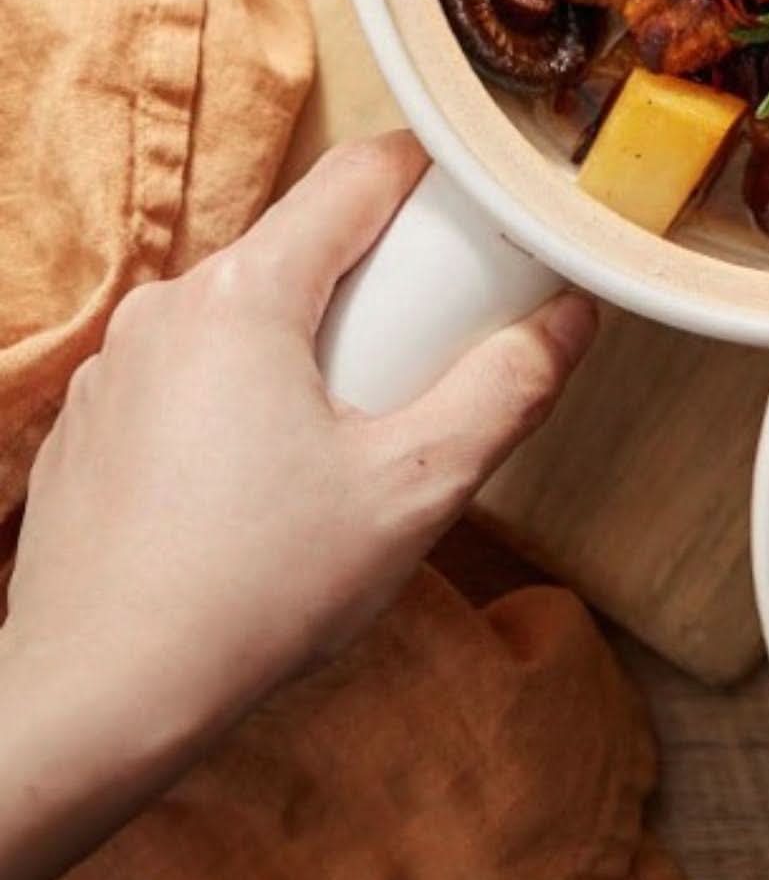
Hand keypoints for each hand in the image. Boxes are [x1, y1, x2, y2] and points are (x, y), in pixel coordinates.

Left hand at [0, 132, 596, 879]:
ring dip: (306, 350)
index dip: (436, 179)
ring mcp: (117, 367)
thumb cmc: (249, 598)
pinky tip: (263, 495)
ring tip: (346, 449)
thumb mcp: (414, 491)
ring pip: (243, 316)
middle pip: (302, 247)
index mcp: (246, 292)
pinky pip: (187, 377)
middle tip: (427, 362)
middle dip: (377, 289)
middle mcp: (167, 307)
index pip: (360, 173)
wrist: (94, 707)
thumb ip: (505, 391)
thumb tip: (567, 320)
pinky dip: (239, 403)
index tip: (483, 220)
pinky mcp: (90, 428)